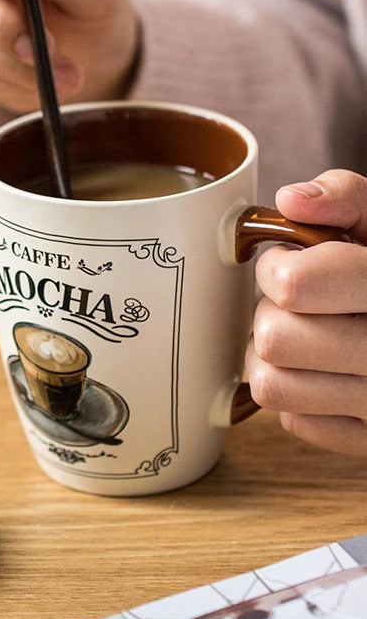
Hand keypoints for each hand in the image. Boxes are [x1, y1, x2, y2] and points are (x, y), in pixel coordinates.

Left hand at [247, 170, 366, 454]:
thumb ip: (346, 196)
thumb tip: (290, 201)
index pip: (293, 285)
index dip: (278, 267)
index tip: (293, 262)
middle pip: (274, 337)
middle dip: (274, 312)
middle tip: (302, 303)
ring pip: (271, 385)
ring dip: (275, 357)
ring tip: (307, 334)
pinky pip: (293, 421)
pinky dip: (300, 395)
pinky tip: (327, 371)